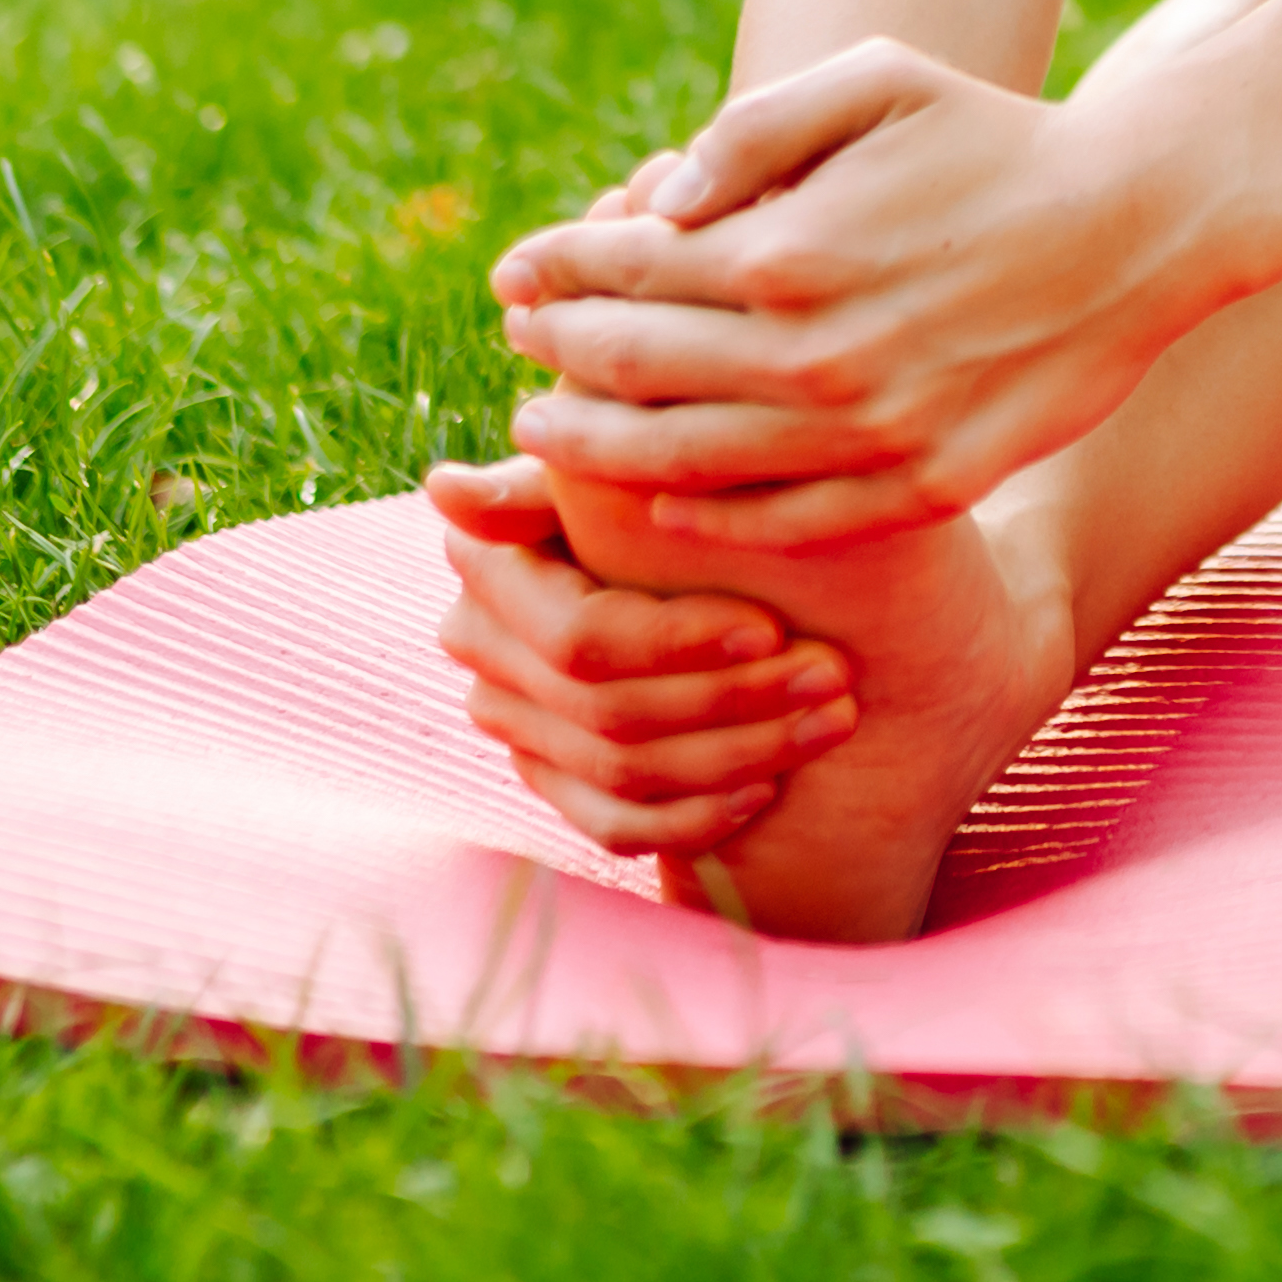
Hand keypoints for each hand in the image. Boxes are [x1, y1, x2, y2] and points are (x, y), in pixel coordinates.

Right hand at [422, 457, 856, 857]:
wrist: (681, 533)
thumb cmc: (663, 476)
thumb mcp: (628, 456)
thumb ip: (564, 461)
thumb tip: (448, 490)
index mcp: (488, 562)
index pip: (580, 635)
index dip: (677, 643)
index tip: (773, 627)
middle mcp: (480, 645)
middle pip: (610, 711)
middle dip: (735, 700)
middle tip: (833, 678)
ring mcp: (511, 720)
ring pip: (622, 772)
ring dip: (740, 755)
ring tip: (830, 719)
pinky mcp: (547, 776)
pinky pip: (614, 825)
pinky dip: (696, 817)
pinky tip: (768, 787)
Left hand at [486, 42, 1219, 545]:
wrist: (1141, 225)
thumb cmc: (993, 137)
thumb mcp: (874, 81)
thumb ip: (755, 129)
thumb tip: (659, 200)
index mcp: (790, 245)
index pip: (625, 270)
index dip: (552, 272)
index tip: (515, 275)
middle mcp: (817, 352)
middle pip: (633, 371)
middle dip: (556, 356)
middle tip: (519, 351)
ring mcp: (870, 432)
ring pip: (687, 462)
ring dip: (598, 448)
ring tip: (549, 434)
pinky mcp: (923, 487)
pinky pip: (784, 524)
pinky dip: (704, 522)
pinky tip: (656, 507)